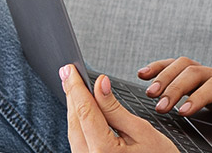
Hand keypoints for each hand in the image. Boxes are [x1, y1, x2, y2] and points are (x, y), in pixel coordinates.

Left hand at [60, 63, 175, 152]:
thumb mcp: (143, 132)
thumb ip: (115, 109)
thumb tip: (100, 85)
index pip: (84, 111)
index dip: (76, 87)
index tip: (71, 70)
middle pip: (75, 121)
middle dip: (71, 95)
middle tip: (68, 73)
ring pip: (73, 132)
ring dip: (74, 109)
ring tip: (74, 88)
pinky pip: (79, 143)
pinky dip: (79, 124)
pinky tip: (82, 112)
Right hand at [137, 57, 211, 136]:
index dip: (198, 96)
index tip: (183, 111)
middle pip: (194, 72)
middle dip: (175, 88)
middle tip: (161, 107)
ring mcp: (207, 70)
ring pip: (183, 65)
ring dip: (164, 77)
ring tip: (150, 94)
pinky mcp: (197, 71)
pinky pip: (176, 64)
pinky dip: (159, 67)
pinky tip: (144, 74)